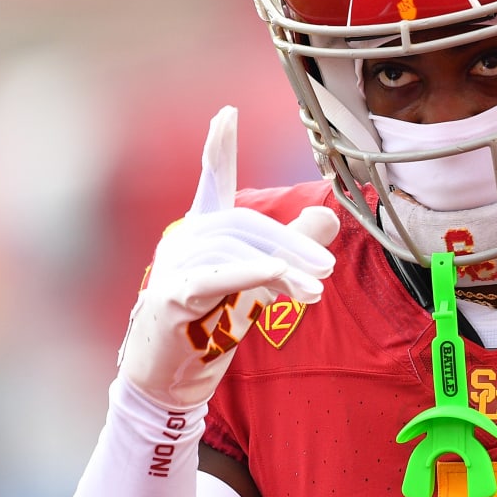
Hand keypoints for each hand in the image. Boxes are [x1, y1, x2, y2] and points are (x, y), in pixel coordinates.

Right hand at [118, 107, 339, 409]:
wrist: (169, 382)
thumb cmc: (208, 329)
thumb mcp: (257, 286)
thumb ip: (290, 251)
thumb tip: (326, 217)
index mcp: (200, 233)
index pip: (211, 182)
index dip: (219, 149)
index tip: (227, 114)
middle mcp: (183, 242)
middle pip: (245, 224)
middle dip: (292, 244)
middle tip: (327, 270)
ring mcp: (174, 268)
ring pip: (238, 252)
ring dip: (284, 272)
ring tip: (313, 295)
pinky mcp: (174, 297)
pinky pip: (217, 278)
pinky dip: (251, 274)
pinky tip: (279, 276)